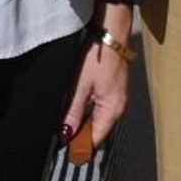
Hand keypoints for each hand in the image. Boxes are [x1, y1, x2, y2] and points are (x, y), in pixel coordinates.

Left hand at [60, 5, 133, 148]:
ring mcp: (119, 98)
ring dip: (85, 121)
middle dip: (81, 133)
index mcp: (113, 110)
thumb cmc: (97, 57)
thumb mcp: (80, 85)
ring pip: (100, 118)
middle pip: (99, 130)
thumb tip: (67, 133)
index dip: (81, 145)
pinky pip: (102, 108)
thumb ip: (73, 111)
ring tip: (67, 121)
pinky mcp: (115, 89)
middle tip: (61, 133)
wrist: (112, 32)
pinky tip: (77, 106)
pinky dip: (90, 110)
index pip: (96, 138)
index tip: (64, 148)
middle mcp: (120, 108)